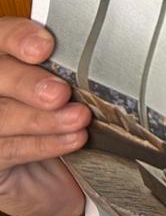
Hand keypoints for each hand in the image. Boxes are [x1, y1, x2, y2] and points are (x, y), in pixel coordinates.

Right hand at [0, 17, 89, 215]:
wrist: (71, 178)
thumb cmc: (77, 123)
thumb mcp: (82, 90)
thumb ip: (79, 70)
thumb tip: (106, 57)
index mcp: (11, 61)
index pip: (1, 37)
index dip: (18, 37)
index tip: (44, 47)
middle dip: (27, 82)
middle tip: (59, 93)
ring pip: (1, 115)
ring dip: (41, 118)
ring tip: (77, 119)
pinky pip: (8, 149)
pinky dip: (42, 144)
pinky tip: (72, 141)